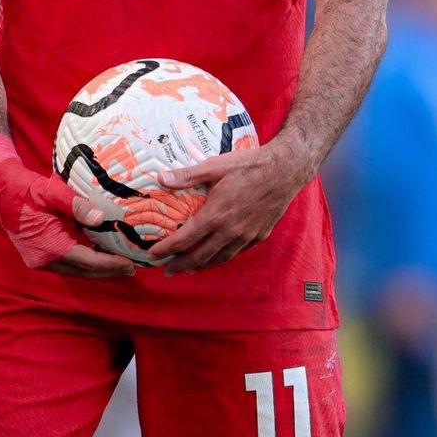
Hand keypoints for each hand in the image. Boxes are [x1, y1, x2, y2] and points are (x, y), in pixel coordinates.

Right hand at [0, 134, 135, 278]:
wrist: (0, 189)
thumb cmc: (25, 189)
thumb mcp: (51, 193)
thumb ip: (76, 206)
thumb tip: (101, 218)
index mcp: (48, 246)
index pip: (86, 261)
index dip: (109, 264)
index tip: (129, 263)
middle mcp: (44, 259)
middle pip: (83, 271)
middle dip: (107, 270)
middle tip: (131, 267)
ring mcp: (40, 260)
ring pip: (75, 270)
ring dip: (96, 268)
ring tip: (118, 263)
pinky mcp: (39, 255)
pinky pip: (67, 263)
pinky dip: (83, 261)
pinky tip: (97, 253)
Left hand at [153, 137, 304, 275]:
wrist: (284, 171)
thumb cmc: (248, 165)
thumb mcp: (215, 166)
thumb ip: (187, 175)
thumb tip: (161, 178)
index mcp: (215, 215)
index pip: (184, 239)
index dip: (166, 249)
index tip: (153, 255)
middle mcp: (229, 231)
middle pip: (199, 256)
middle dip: (180, 265)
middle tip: (167, 271)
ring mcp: (245, 236)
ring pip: (219, 259)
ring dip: (201, 266)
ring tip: (189, 269)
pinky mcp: (258, 236)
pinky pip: (236, 252)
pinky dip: (222, 257)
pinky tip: (218, 255)